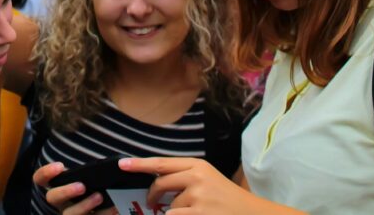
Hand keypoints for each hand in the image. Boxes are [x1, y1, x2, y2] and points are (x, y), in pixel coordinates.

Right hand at [32, 162, 116, 214]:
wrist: (112, 208)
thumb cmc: (100, 187)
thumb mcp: (94, 177)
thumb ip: (94, 171)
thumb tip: (115, 162)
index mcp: (59, 187)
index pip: (40, 179)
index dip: (46, 173)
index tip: (61, 166)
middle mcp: (62, 203)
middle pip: (52, 198)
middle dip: (65, 191)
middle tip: (82, 186)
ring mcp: (72, 214)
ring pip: (68, 214)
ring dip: (83, 206)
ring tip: (99, 196)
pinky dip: (103, 214)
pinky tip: (114, 208)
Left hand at [120, 157, 240, 212]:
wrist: (251, 213)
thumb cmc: (225, 198)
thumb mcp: (207, 179)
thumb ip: (183, 178)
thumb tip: (155, 184)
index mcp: (197, 165)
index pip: (161, 163)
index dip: (139, 164)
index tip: (122, 164)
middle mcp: (197, 177)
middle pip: (160, 183)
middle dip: (152, 195)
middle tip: (151, 202)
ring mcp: (199, 197)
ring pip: (170, 207)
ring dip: (176, 212)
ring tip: (196, 211)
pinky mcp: (200, 214)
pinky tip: (195, 214)